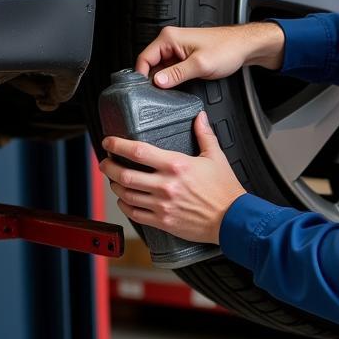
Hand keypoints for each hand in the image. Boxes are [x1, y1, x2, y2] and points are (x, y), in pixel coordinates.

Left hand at [99, 112, 245, 243]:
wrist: (232, 219)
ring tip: (113, 180)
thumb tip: (200, 117)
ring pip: (126, 195)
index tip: (109, 142)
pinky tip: (125, 200)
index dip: (117, 145)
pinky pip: (135, 214)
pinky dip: (125, 206)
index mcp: (176, 165)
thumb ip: (204, 135)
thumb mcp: (216, 157)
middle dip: (109, 167)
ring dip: (115, 186)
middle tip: (106, 161)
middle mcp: (165, 185)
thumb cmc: (224, 190)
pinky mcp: (163, 221)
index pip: (138, 151)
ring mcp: (162, 205)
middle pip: (125, 174)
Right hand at [135, 22, 284, 88]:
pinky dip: (171, 80)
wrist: (243, 47)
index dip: (141, 76)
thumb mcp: (200, 65)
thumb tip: (157, 82)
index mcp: (169, 38)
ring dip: (163, 81)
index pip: (144, 58)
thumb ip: (177, 74)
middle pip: (150, 64)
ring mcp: (177, 49)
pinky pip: (170, 70)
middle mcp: (170, 41)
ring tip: (169, 92)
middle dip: (152, 80)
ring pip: (160, 69)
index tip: (143, 92)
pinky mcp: (184, 57)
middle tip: (156, 96)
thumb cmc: (227, 49)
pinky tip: (176, 88)